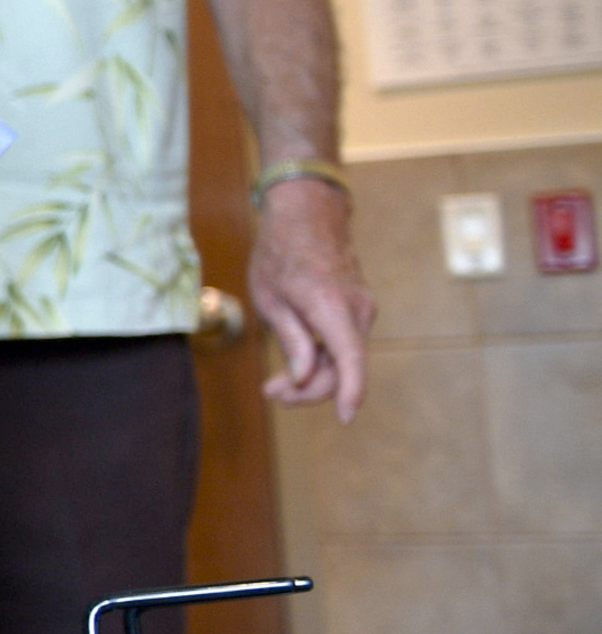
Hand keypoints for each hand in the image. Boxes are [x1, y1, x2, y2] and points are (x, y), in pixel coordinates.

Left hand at [247, 180, 373, 420]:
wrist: (308, 216)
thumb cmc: (280, 253)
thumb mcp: (270, 299)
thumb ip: (292, 340)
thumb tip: (304, 377)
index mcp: (330, 305)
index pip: (350, 358)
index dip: (349, 391)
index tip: (344, 417)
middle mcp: (356, 310)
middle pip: (343, 367)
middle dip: (310, 390)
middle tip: (273, 394)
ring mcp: (362, 309)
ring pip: (344, 358)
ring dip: (314, 377)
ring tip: (275, 386)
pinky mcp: (358, 311)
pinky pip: (344, 344)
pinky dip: (323, 360)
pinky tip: (296, 366)